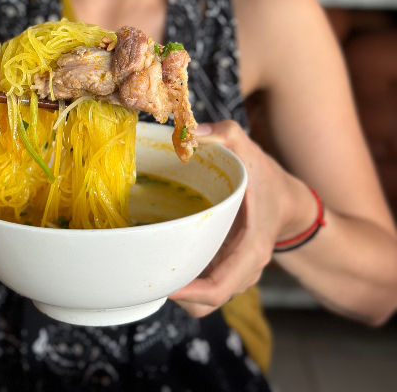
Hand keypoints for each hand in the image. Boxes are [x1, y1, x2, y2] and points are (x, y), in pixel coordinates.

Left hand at [168, 119, 307, 317]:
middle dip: (176, 293)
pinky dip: (186, 277)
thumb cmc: (268, 177)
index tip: (163, 283)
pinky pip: (204, 283)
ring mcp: (236, 272)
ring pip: (204, 297)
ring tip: (150, 263)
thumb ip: (224, 135)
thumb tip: (192, 133)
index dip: (189, 293)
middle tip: (146, 270)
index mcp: (251, 250)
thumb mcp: (250, 150)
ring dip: (179, 286)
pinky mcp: (227, 267)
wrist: (289, 199)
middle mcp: (244, 269)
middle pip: (207, 302)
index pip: (219, 288)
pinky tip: (165, 256)